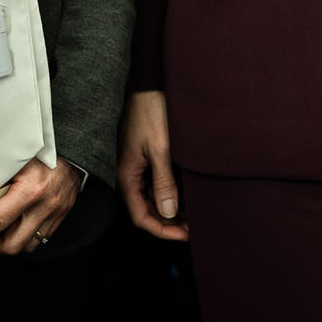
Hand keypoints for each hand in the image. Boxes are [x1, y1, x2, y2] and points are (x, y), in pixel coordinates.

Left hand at [0, 155, 82, 255]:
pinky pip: (38, 240)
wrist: (73, 150)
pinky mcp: (61, 217)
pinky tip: (15, 228)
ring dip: (7, 245)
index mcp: (30, 190)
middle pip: (10, 245)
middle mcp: (44, 206)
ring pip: (25, 247)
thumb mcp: (13, 163)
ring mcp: (54, 214)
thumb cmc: (39, 152)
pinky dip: (23, 239)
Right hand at [117, 90, 187, 241]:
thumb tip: (168, 211)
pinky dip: (170, 193)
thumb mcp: (160, 149)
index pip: (141, 217)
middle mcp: (129, 175)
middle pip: (146, 210)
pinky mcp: (144, 158)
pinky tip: (187, 195)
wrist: (147, 86)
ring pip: (151, 198)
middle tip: (194, 227)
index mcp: (127, 177)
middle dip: (169, 222)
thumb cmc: (150, 112)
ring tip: (194, 215)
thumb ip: (163, 181)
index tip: (185, 235)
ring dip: (170, 209)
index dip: (163, 230)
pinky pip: (154, 184)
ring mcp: (136, 167)